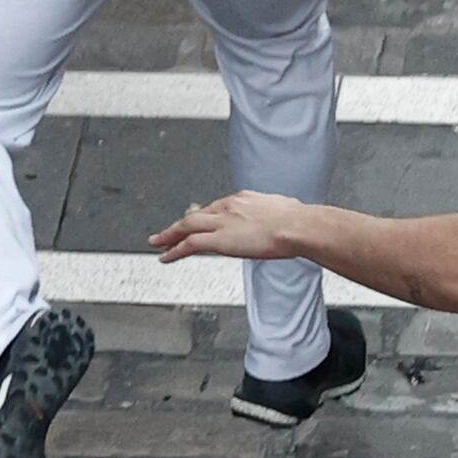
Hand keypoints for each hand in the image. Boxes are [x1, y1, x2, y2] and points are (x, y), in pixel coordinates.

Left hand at [150, 191, 308, 262]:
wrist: (299, 226)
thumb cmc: (300, 220)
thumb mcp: (286, 209)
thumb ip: (278, 213)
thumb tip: (289, 216)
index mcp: (244, 199)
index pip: (216, 208)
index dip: (203, 217)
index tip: (197, 222)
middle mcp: (228, 207)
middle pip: (196, 216)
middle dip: (179, 225)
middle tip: (165, 232)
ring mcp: (221, 223)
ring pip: (186, 227)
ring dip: (169, 236)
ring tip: (157, 243)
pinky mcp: (218, 240)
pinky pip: (189, 245)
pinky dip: (174, 251)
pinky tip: (165, 257)